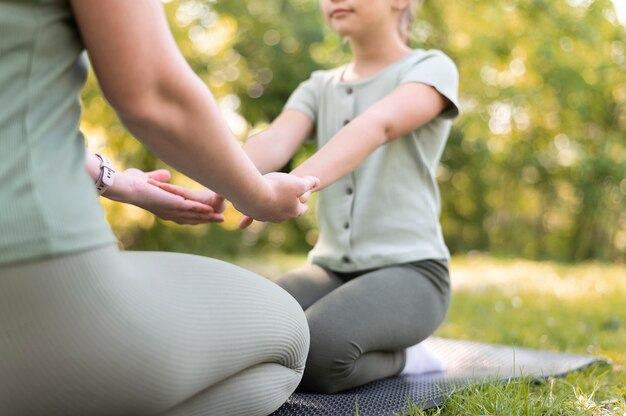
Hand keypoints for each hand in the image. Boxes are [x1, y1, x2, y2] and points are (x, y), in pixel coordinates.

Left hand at [109, 168, 224, 224]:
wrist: (124, 186)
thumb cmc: (131, 183)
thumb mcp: (149, 180)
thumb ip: (158, 179)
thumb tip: (166, 175)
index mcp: (164, 207)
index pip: (184, 213)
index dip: (197, 214)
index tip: (208, 213)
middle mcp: (168, 212)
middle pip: (192, 218)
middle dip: (207, 219)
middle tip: (221, 220)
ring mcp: (170, 209)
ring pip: (193, 215)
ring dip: (207, 217)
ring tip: (221, 217)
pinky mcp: (171, 204)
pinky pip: (190, 207)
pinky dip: (201, 209)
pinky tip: (210, 209)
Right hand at [237, 173, 318, 227]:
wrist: (252, 194)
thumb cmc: (278, 188)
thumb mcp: (298, 183)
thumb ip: (309, 183)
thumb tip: (317, 181)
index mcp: (293, 212)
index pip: (302, 209)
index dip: (303, 203)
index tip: (304, 199)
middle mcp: (280, 218)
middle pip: (287, 211)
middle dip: (288, 205)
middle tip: (288, 197)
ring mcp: (265, 217)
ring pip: (271, 211)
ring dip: (273, 205)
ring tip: (271, 197)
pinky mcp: (252, 213)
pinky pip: (257, 210)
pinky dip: (259, 206)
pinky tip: (257, 199)